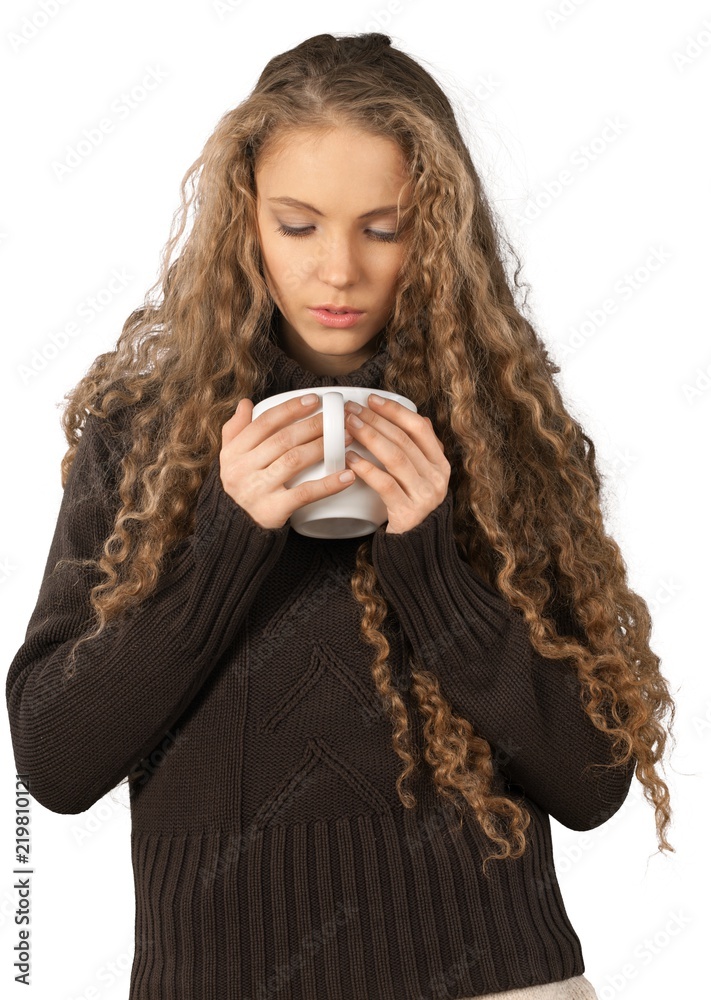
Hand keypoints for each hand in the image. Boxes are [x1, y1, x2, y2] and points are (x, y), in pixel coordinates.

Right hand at [219, 395, 356, 529]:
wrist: (235, 528)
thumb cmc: (239, 488)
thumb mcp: (229, 458)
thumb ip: (235, 430)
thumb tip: (246, 403)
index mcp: (234, 452)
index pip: (264, 423)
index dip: (291, 409)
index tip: (315, 400)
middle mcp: (242, 469)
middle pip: (283, 439)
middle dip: (313, 426)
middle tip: (338, 418)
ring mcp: (258, 490)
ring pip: (294, 461)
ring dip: (322, 447)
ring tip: (345, 439)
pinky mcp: (274, 510)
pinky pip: (305, 493)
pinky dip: (328, 484)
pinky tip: (347, 476)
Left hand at [343, 393, 450, 533]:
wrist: (417, 548)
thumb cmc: (412, 506)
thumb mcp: (423, 476)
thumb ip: (422, 449)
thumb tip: (419, 416)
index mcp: (440, 464)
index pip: (419, 428)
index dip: (394, 411)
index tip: (371, 399)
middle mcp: (437, 477)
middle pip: (403, 440)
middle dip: (375, 421)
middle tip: (351, 410)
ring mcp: (425, 495)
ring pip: (395, 458)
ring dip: (369, 438)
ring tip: (348, 427)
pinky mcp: (408, 512)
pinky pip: (385, 484)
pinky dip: (366, 469)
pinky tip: (350, 459)